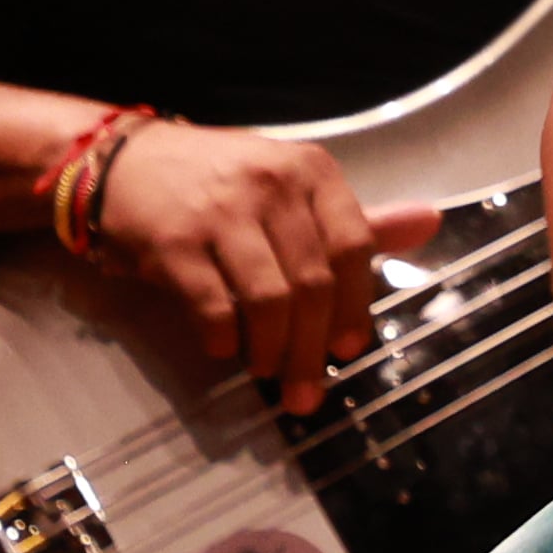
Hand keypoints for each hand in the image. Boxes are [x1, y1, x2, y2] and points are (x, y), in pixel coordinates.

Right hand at [88, 121, 439, 415]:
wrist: (122, 162)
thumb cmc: (218, 180)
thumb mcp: (292, 187)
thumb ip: (359, 216)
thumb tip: (430, 222)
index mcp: (311, 172)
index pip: (354, 247)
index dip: (356, 307)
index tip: (348, 351)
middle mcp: (272, 186)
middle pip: (314, 284)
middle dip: (313, 349)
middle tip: (305, 390)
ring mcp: (221, 213)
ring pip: (270, 300)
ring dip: (271, 349)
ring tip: (265, 367)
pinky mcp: (174, 242)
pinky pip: (213, 305)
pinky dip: (223, 338)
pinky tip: (222, 347)